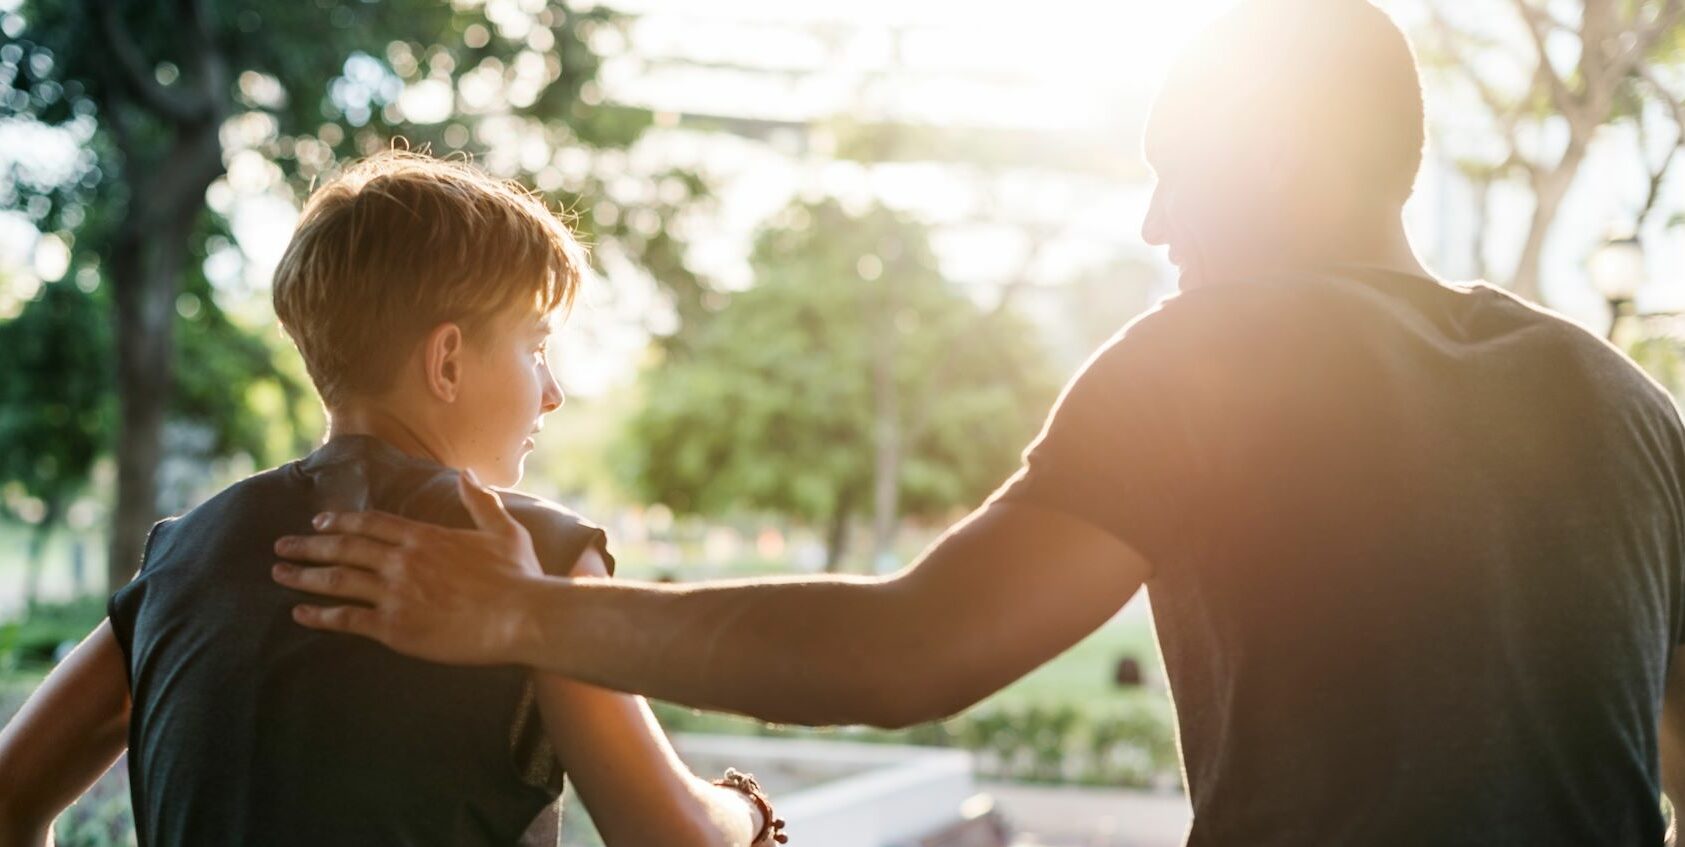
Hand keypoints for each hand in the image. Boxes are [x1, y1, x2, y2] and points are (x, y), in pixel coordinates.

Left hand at [271, 469, 552, 665]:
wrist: (522, 617)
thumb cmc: (519, 576)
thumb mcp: (504, 529)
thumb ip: (480, 501)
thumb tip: (468, 474)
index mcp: (425, 537)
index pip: (371, 524)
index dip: (341, 521)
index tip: (319, 521)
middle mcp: (403, 561)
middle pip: (345, 548)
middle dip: (309, 545)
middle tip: (281, 546)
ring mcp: (396, 595)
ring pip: (338, 580)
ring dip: (304, 576)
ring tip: (279, 573)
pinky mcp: (395, 628)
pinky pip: (348, 619)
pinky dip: (321, 616)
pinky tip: (300, 613)